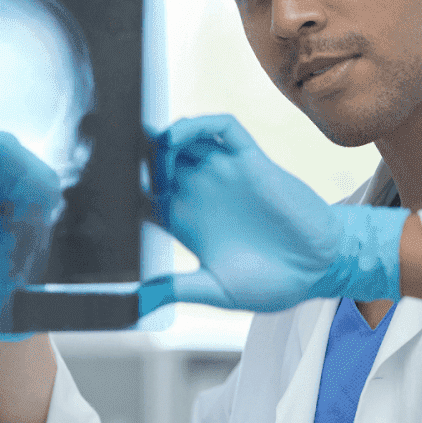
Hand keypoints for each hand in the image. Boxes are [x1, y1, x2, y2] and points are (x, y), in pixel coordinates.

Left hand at [138, 115, 408, 314]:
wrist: (321, 268)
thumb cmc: (273, 283)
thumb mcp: (217, 291)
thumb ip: (179, 288)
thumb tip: (138, 299)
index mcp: (185, 222)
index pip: (141, 193)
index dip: (121, 187)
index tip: (100, 188)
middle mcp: (200, 193)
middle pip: (155, 160)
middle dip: (133, 154)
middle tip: (111, 154)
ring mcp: (224, 174)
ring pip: (183, 138)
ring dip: (161, 137)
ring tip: (145, 150)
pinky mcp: (250, 161)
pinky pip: (222, 128)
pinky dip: (199, 123)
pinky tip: (179, 136)